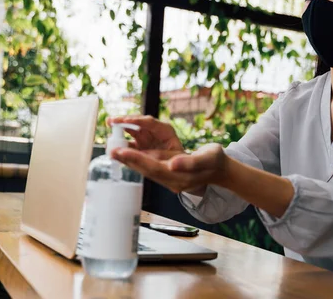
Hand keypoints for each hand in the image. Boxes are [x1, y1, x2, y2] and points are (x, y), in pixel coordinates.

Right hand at [106, 115, 183, 160]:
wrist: (182, 170)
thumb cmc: (180, 162)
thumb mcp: (171, 159)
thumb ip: (152, 156)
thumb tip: (134, 153)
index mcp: (166, 131)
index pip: (150, 122)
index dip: (136, 120)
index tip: (124, 121)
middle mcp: (154, 132)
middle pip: (137, 123)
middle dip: (123, 121)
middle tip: (111, 121)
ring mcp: (146, 138)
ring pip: (131, 130)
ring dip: (120, 129)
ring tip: (109, 126)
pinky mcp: (140, 146)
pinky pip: (128, 143)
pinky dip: (120, 143)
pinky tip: (112, 144)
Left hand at [111, 143, 228, 193]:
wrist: (222, 171)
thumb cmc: (216, 161)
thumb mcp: (208, 158)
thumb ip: (190, 162)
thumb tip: (172, 164)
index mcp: (180, 178)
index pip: (154, 168)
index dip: (136, 159)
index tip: (121, 151)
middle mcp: (172, 182)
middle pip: (146, 170)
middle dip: (128, 161)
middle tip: (110, 150)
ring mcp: (170, 181)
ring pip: (146, 170)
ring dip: (130, 161)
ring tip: (114, 152)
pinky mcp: (169, 176)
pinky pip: (151, 169)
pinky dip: (139, 161)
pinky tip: (129, 155)